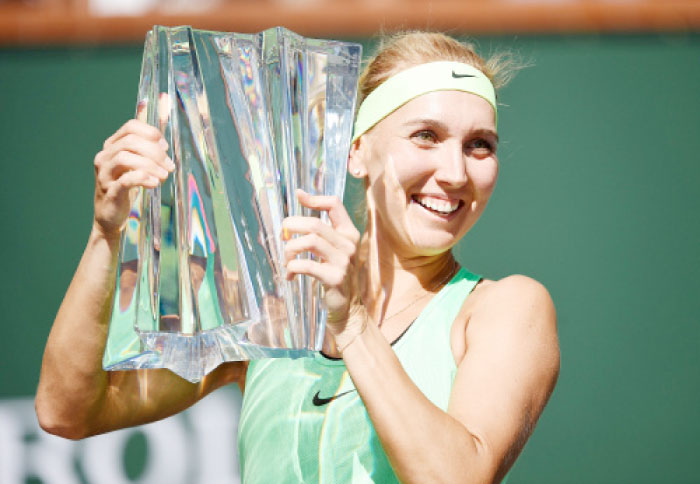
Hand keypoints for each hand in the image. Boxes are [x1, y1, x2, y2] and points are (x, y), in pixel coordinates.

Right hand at [92, 118, 173, 239]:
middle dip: (155, 152)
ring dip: (150, 165)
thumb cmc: (125, 188)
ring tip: (164, 176)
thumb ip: (146, 154)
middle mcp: (105, 157)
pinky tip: (154, 184)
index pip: (130, 127)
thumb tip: (164, 145)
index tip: (165, 146)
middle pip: (130, 141)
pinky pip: (125, 180)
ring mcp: (104, 174)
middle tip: (169, 166)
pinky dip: (143, 178)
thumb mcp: (134, 166)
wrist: (110, 216)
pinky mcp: (110, 192)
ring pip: (124, 158)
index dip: (151, 133)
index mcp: (111, 147)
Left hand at [282, 189, 365, 349]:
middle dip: (291, 227)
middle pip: (314, 224)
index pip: (334, 204)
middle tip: (283, 237)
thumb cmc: (332, 273)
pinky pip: (306, 265)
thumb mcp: (332, 248)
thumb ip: (320, 228)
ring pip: (309, 241)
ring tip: (286, 260)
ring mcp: (344, 261)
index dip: (314, 199)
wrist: (345, 307)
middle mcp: (349, 244)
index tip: (298, 196)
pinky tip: (290, 275)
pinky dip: (292, 268)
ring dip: (290, 250)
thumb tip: (300, 194)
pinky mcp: (335, 278)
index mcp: (349, 233)